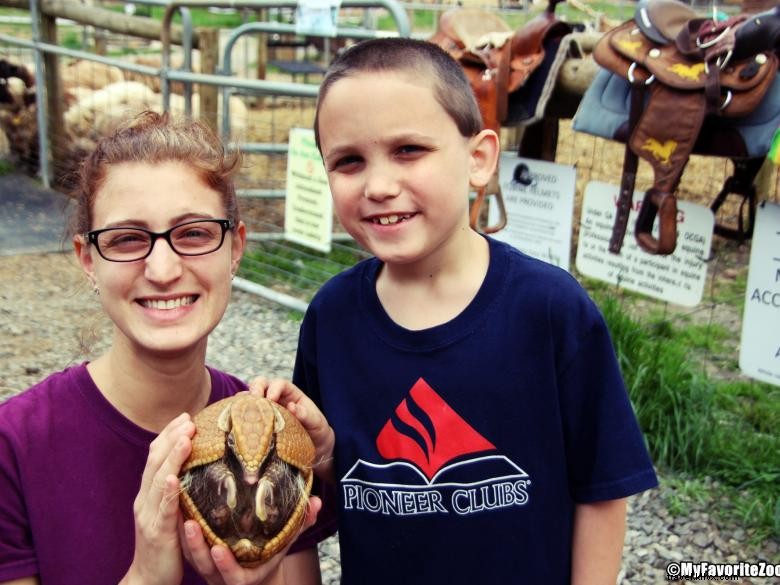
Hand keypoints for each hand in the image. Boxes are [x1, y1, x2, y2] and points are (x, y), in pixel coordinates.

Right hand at [121, 412, 194, 584]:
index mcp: (149, 493)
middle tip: (189, 418)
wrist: (148, 580)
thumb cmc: (166, 545)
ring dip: (172, 455)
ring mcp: (148, 515)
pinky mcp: (157, 533)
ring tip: (186, 436)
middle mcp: (145, 499)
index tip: (185, 416)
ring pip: (158, 478)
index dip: (169, 435)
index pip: (156, 456)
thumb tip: (201, 469)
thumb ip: (180, 491)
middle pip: (155, 460)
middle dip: (171, 436)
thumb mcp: (173, 512)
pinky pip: (162, 508)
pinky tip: (173, 477)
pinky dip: (166, 490)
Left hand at [180, 495, 322, 584]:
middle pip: (205, 567)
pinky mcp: (199, 557)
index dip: (225, 565)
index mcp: (245, 576)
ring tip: (182, 516)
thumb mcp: (287, 542)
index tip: (218, 549)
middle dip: (196, 547)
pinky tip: (177, 510)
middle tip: (191, 525)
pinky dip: (180, 533)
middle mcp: (223, 575)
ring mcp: (209, 568)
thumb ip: (302, 524)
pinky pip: (186, 549)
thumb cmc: (271, 555)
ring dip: (185, 539)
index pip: (232, 576)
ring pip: (192, 558)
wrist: (256, 576)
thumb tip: (318, 503)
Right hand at [248, 377, 334, 482]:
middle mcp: (278, 399)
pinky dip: (240, 413)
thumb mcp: (317, 424)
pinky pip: (247, 414)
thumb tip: (293, 407)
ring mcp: (267, 410)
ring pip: (252, 397)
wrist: (315, 451)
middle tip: (253, 398)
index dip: (274, 387)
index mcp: (292, 395)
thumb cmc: (317, 433)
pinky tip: (235, 419)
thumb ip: (307, 415)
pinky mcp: (260, 423)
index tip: (271, 398)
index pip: (281, 384)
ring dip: (245, 400)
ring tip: (239, 407)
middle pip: (263, 384)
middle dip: (256, 388)